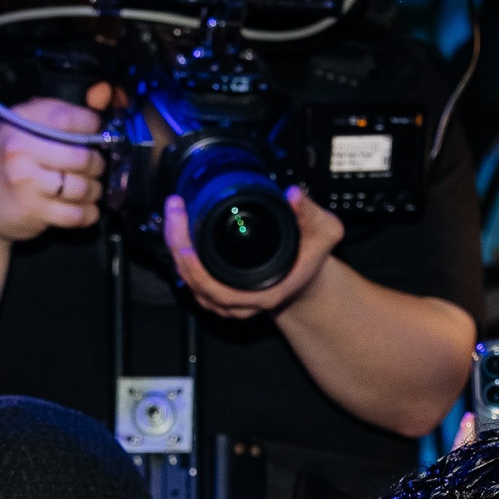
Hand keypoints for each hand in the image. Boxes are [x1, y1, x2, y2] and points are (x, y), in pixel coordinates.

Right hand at [0, 91, 109, 244]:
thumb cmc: (6, 163)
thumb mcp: (19, 128)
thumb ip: (52, 116)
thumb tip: (96, 110)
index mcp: (19, 124)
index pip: (66, 118)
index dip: (90, 125)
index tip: (97, 131)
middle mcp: (20, 150)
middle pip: (80, 156)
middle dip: (96, 163)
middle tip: (95, 166)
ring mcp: (27, 182)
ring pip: (82, 187)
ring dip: (94, 190)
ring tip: (90, 188)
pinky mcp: (34, 211)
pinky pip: (76, 213)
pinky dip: (88, 212)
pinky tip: (85, 207)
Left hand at [164, 186, 343, 319]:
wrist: (308, 275)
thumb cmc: (313, 256)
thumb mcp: (323, 232)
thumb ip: (311, 213)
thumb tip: (293, 195)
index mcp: (263, 292)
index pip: (218, 291)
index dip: (197, 271)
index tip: (185, 243)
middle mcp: (243, 302)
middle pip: (196, 286)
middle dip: (178, 250)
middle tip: (175, 212)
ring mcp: (231, 299)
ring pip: (192, 285)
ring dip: (177, 253)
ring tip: (175, 217)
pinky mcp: (223, 290)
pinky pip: (195, 280)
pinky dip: (184, 259)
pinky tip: (180, 233)